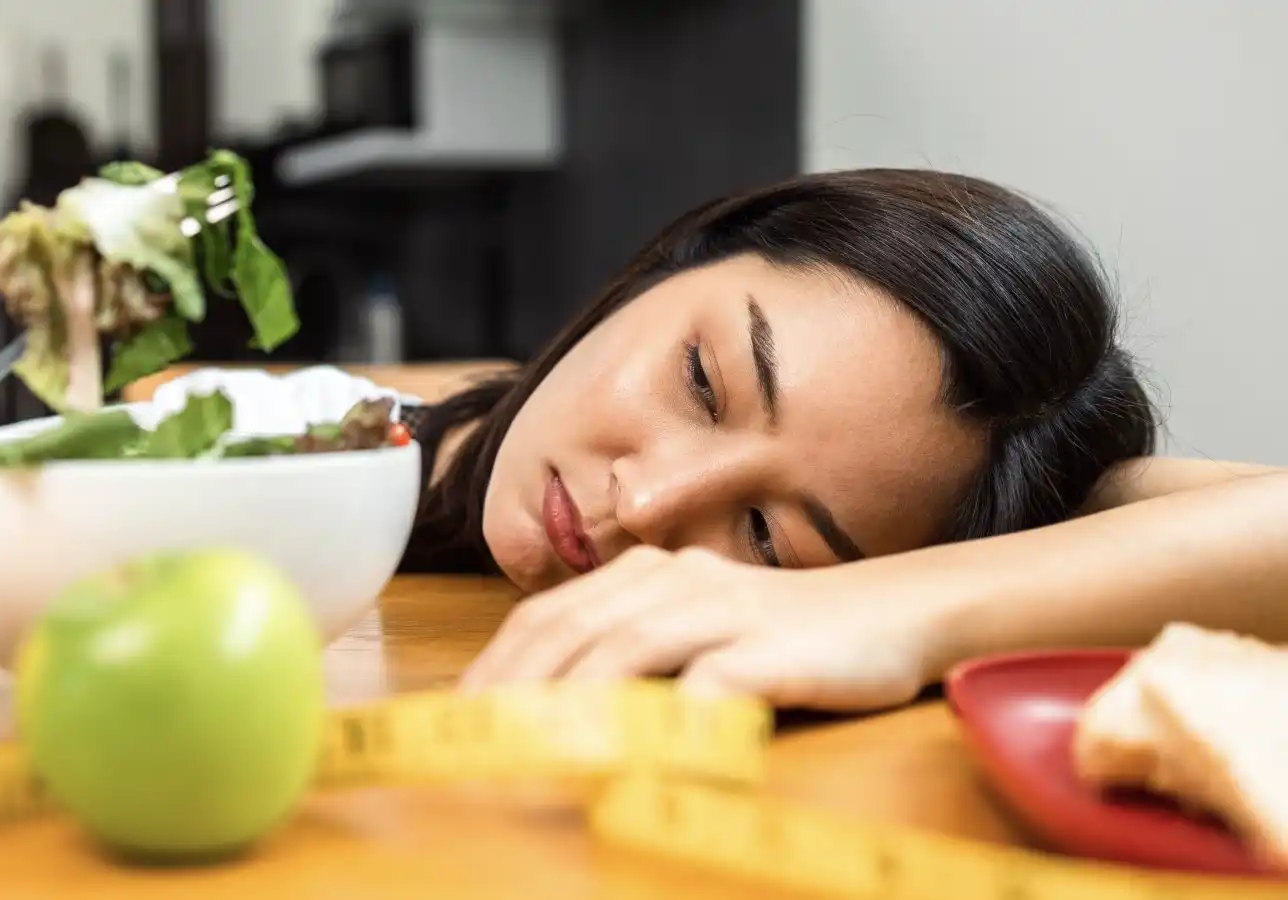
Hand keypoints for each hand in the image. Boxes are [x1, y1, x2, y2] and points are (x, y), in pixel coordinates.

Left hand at [458, 546, 941, 711]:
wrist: (902, 612)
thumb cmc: (790, 635)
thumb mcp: (700, 632)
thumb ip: (635, 655)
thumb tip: (560, 710)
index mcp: (647, 576)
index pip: (548, 614)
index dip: (498, 664)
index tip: (462, 714)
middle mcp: (674, 583)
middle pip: (569, 630)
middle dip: (513, 688)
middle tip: (474, 742)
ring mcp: (723, 611)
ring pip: (622, 651)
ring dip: (567, 704)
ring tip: (528, 753)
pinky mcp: (771, 649)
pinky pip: (707, 689)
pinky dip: (667, 726)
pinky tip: (636, 763)